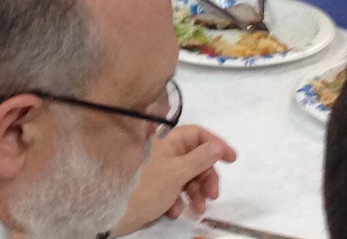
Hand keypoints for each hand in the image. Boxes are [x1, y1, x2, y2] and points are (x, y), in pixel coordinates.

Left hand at [111, 125, 236, 235]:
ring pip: (187, 176)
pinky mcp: (154, 187)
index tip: (232, 159)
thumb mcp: (177, 173)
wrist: (113, 211)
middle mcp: (163, 151)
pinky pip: (174, 189)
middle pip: (195, 158)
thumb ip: (200, 159)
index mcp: (167, 140)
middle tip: (213, 195)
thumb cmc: (146, 186)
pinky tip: (174, 212)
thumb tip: (217, 146)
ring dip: (196, 193)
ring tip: (198, 210)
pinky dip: (178, 200)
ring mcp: (158, 169)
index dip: (215, 144)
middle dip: (206, 176)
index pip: (197, 134)